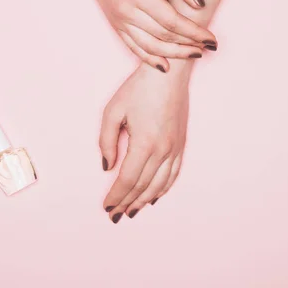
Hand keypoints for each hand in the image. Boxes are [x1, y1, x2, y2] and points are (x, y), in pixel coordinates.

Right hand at [81, 0, 217, 71]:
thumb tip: (200, 5)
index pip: (173, 21)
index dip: (194, 32)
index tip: (211, 39)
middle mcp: (127, 12)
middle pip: (164, 37)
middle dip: (189, 45)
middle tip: (208, 47)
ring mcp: (120, 22)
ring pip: (151, 47)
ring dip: (175, 55)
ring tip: (194, 55)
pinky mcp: (116, 27)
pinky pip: (134, 49)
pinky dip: (151, 60)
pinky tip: (166, 66)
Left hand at [99, 62, 190, 222]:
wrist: (168, 73)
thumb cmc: (139, 88)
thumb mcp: (113, 111)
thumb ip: (106, 141)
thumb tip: (107, 166)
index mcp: (144, 142)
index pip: (127, 179)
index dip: (116, 195)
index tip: (106, 205)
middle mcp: (162, 149)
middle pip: (143, 186)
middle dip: (127, 202)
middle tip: (115, 215)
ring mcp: (174, 148)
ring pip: (159, 184)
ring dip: (144, 200)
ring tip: (132, 211)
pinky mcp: (180, 144)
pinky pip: (173, 174)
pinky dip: (163, 189)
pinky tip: (154, 197)